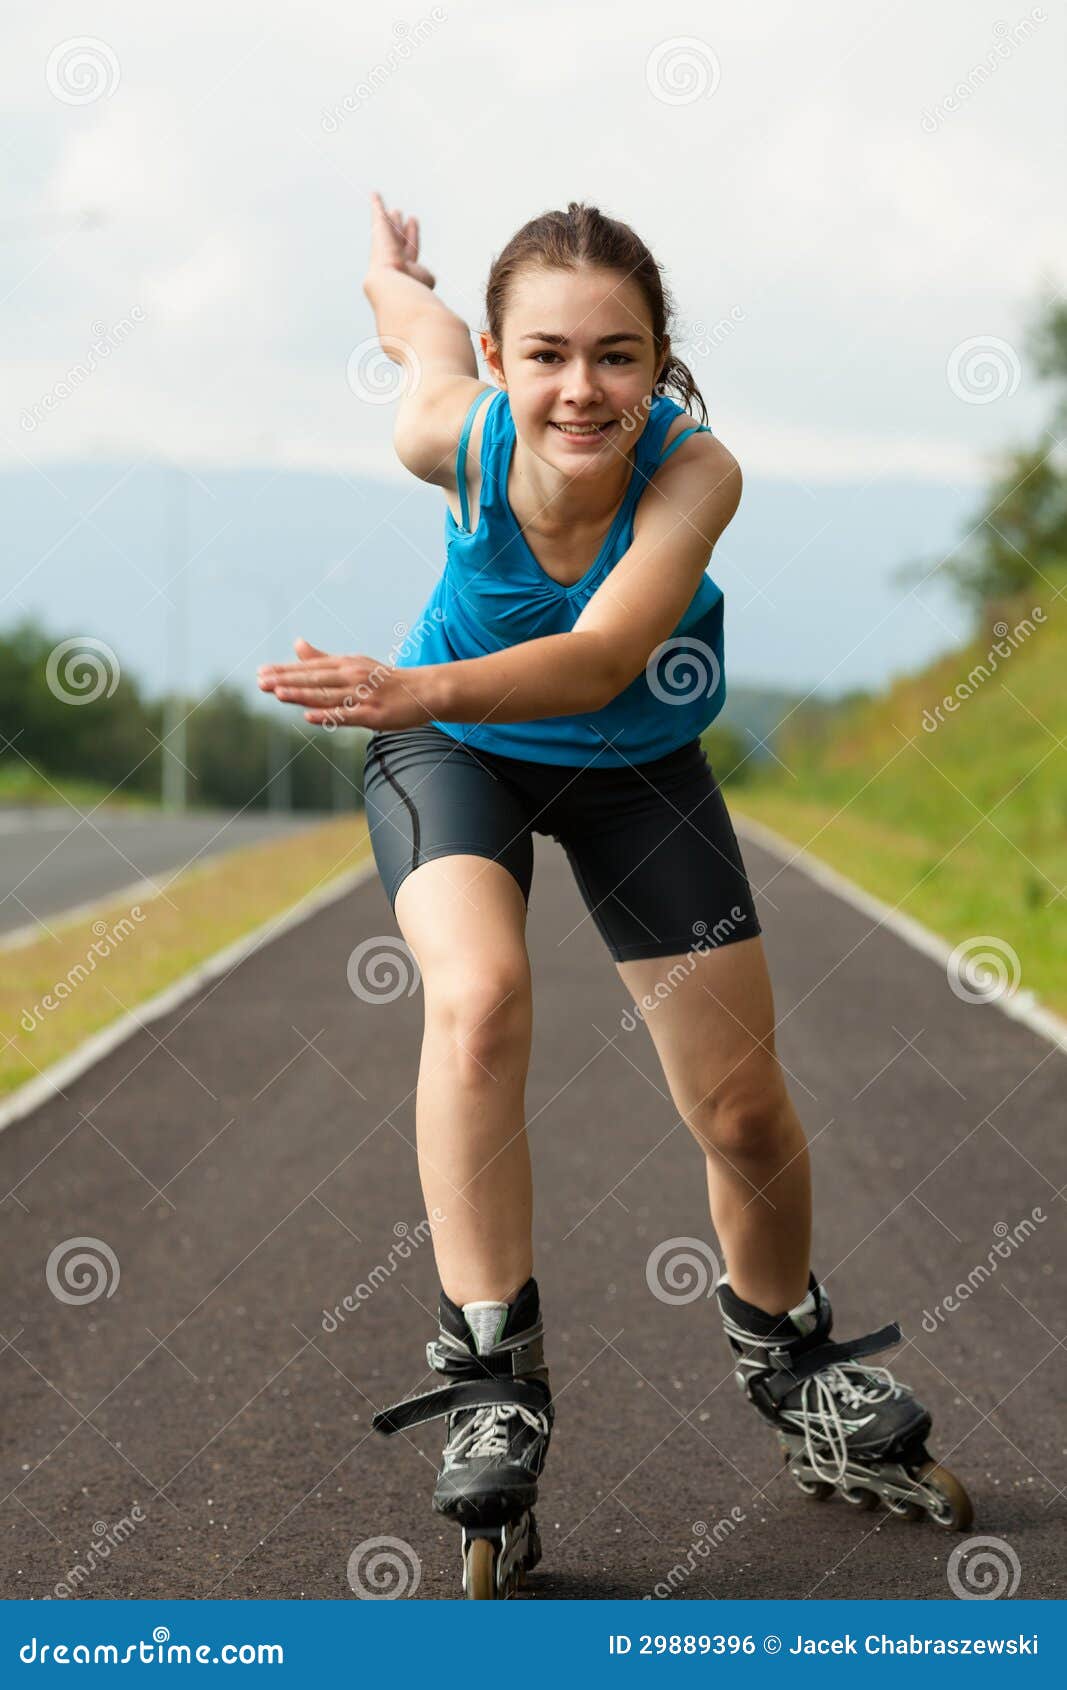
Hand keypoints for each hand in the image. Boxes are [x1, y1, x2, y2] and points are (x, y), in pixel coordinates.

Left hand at [257, 638, 432, 730]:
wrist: (425, 690)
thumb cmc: (385, 680)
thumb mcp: (354, 664)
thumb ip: (323, 658)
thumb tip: (296, 644)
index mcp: (345, 664)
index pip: (310, 668)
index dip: (285, 671)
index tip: (261, 673)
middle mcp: (352, 676)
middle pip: (315, 679)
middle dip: (287, 680)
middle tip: (261, 682)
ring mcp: (363, 695)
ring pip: (327, 695)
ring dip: (302, 694)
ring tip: (278, 694)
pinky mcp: (374, 714)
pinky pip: (347, 715)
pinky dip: (328, 715)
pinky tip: (310, 716)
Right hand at [367, 191, 435, 288]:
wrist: (392, 282)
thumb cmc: (410, 284)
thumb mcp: (425, 279)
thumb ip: (426, 276)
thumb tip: (424, 274)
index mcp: (404, 266)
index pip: (409, 246)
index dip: (412, 234)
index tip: (412, 219)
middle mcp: (394, 254)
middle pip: (397, 235)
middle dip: (398, 225)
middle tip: (397, 212)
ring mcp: (385, 242)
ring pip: (388, 226)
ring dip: (390, 218)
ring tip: (392, 208)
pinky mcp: (379, 229)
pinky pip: (378, 213)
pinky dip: (376, 203)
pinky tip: (375, 194)